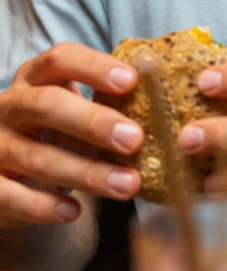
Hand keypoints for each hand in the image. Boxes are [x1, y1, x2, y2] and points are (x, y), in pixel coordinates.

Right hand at [0, 43, 143, 226]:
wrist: (11, 172)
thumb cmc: (58, 130)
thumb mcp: (77, 107)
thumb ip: (109, 102)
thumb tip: (166, 105)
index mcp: (36, 76)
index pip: (60, 59)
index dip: (94, 67)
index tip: (131, 80)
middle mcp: (10, 105)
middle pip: (47, 105)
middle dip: (94, 122)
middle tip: (135, 139)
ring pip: (37, 157)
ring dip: (86, 173)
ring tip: (128, 184)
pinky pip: (10, 196)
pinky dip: (44, 206)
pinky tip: (75, 212)